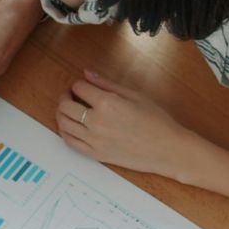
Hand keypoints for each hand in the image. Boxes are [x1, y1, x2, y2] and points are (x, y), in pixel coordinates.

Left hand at [56, 70, 196, 177]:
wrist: (166, 150)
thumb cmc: (156, 121)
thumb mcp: (134, 95)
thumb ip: (107, 84)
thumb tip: (87, 73)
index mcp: (107, 103)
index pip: (79, 88)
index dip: (79, 84)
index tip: (83, 85)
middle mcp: (96, 122)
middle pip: (66, 105)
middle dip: (65, 96)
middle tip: (71, 95)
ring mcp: (94, 140)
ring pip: (64, 123)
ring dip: (62, 113)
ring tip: (69, 109)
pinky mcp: (95, 155)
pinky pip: (70, 142)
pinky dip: (65, 132)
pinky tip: (70, 126)